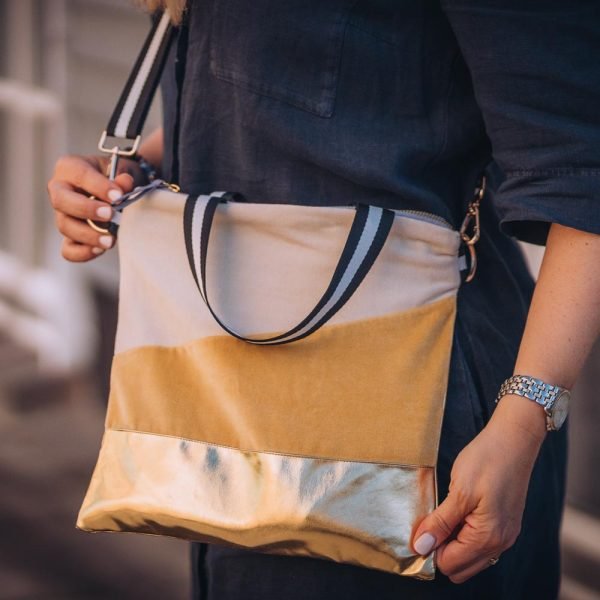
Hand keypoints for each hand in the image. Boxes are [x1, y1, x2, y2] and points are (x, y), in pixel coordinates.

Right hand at [47, 154, 144, 261]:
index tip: (118, 196)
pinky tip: (100, 249)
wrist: (118, 190)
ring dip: (88, 235)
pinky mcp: (71, 235)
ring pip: (65, 226)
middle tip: (110, 215)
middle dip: (86, 209)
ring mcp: (63, 214)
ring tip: (110, 239)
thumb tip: (124, 183)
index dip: (99, 186)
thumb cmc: (116, 176)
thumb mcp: (122, 169)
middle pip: (61, 201)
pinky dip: (82, 252)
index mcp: (70, 168)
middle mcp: (60, 190)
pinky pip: (68, 249)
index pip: (80, 175)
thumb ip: (123, 176)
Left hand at [411, 394, 545, 582]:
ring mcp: (505, 535)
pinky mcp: (506, 524)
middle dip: (441, 549)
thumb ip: (440, 523)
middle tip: (431, 520)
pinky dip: (464, 535)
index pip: (449, 564)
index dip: (430, 548)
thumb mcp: (458, 491)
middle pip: (460, 568)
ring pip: (470, 558)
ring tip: (444, 514)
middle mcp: (500, 543)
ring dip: (452, 543)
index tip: (421, 526)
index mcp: (487, 538)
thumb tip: (421, 548)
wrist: (514, 440)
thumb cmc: (487, 461)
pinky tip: (457, 512)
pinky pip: (480, 544)